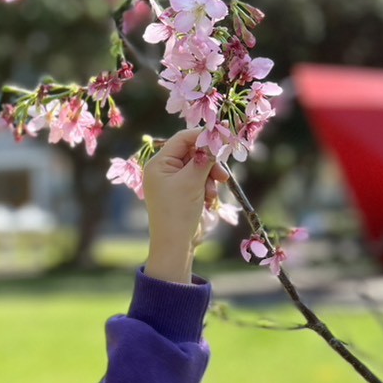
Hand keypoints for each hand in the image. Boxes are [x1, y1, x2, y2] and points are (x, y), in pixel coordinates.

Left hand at [143, 128, 226, 283]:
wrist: (175, 244)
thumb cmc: (178, 211)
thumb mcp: (192, 181)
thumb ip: (204, 158)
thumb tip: (216, 137)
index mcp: (159, 164)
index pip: (183, 138)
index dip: (203, 137)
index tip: (223, 138)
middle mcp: (164, 170)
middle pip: (193, 152)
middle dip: (209, 163)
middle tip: (222, 174)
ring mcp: (173, 181)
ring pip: (199, 167)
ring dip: (210, 178)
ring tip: (212, 194)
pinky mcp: (183, 192)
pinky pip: (200, 180)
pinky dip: (207, 188)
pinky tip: (209, 200)